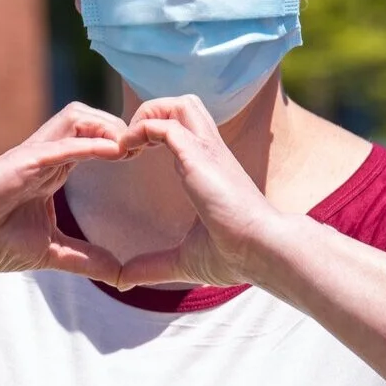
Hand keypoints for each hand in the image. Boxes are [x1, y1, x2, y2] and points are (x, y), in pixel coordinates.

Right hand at [0, 104, 129, 280]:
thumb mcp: (50, 252)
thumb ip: (84, 258)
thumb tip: (119, 275)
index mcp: (54, 169)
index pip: (95, 138)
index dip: (123, 141)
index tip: (147, 158)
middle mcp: (45, 156)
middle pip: (91, 117)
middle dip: (121, 126)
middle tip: (146, 146)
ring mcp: (33, 156)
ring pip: (76, 117)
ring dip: (107, 126)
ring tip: (131, 148)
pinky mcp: (21, 164)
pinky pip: (58, 145)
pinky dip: (87, 145)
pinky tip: (113, 151)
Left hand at [111, 96, 289, 290]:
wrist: (262, 251)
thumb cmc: (234, 255)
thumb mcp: (184, 260)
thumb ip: (152, 266)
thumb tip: (123, 281)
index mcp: (208, 168)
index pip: (183, 128)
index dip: (153, 132)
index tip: (130, 156)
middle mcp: (209, 152)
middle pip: (182, 104)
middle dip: (151, 112)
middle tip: (129, 145)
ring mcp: (206, 150)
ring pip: (177, 103)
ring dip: (147, 115)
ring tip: (128, 143)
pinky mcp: (199, 156)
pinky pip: (165, 125)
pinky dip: (141, 130)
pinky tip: (126, 152)